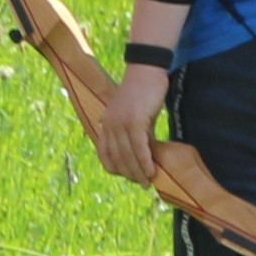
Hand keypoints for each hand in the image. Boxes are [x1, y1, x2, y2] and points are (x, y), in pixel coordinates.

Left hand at [91, 67, 169, 187]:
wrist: (147, 71)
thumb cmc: (143, 92)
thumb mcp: (134, 115)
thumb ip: (134, 133)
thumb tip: (143, 152)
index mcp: (106, 124)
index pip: (105, 153)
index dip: (115, 168)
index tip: (127, 176)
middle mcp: (109, 125)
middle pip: (117, 157)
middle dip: (129, 174)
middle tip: (141, 184)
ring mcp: (121, 123)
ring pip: (128, 155)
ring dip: (138, 172)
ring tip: (147, 182)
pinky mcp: (135, 121)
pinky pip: (139, 148)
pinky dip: (145, 162)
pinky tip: (151, 171)